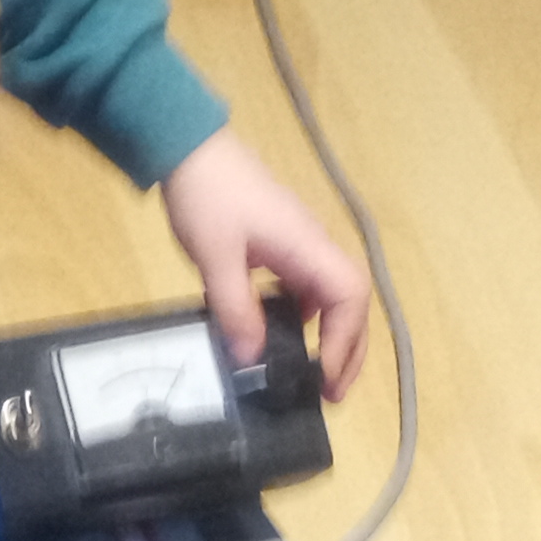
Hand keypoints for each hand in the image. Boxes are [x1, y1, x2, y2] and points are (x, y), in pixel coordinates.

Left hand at [156, 126, 370, 400]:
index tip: (326, 376)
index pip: (351, 297)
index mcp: (308, 246)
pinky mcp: (281, 244)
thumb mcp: (215, 258)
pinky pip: (305, 287)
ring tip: (311, 374)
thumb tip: (252, 360)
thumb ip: (236, 309)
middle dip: (347, 349)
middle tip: (331, 392)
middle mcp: (314, 245)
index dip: (345, 341)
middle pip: (351, 301)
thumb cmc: (206, 197)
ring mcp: (299, 244)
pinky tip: (281, 338)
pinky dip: (304, 318)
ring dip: (329, 336)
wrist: (188, 148)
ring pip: (330, 296)